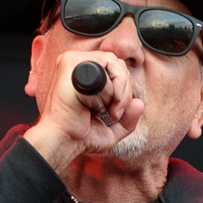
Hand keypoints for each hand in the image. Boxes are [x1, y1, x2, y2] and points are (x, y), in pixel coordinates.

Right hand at [25, 50, 144, 169]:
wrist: (62, 142)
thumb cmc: (79, 137)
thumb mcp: (110, 129)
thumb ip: (128, 118)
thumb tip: (140, 103)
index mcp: (82, 75)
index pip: (115, 69)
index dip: (123, 90)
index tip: (117, 114)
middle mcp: (76, 64)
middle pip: (118, 64)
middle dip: (125, 91)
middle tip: (115, 114)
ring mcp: (72, 61)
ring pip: (114, 63)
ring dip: (120, 92)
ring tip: (109, 111)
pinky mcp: (70, 62)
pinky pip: (106, 65)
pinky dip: (111, 88)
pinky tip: (100, 104)